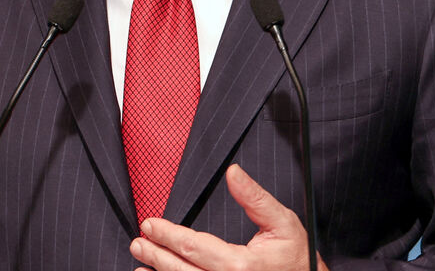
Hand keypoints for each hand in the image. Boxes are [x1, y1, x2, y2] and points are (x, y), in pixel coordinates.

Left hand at [129, 164, 327, 270]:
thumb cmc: (296, 256)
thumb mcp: (282, 222)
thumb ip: (255, 198)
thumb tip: (233, 173)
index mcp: (242, 265)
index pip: (194, 247)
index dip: (168, 235)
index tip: (150, 224)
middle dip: (156, 255)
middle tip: (138, 242)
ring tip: (141, 262)